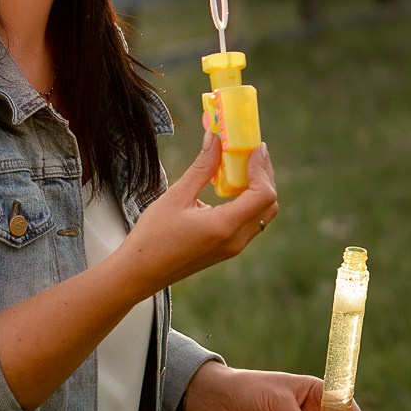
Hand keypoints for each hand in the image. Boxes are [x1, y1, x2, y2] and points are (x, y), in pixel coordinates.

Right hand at [120, 134, 277, 289]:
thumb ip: (202, 167)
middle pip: (269, 204)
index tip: (253, 148)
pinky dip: (248, 201)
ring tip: (241, 165)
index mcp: (225, 227)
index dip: (262, 168)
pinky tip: (230, 186)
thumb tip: (215, 137)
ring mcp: (234, 247)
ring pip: (262, 214)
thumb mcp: (177, 196)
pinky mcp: (227, 249)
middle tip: (251, 151)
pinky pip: (250, 222)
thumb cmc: (153, 236)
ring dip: (258, 188)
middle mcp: (236, 240)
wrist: (140, 273)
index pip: (263, 195)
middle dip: (264, 174)